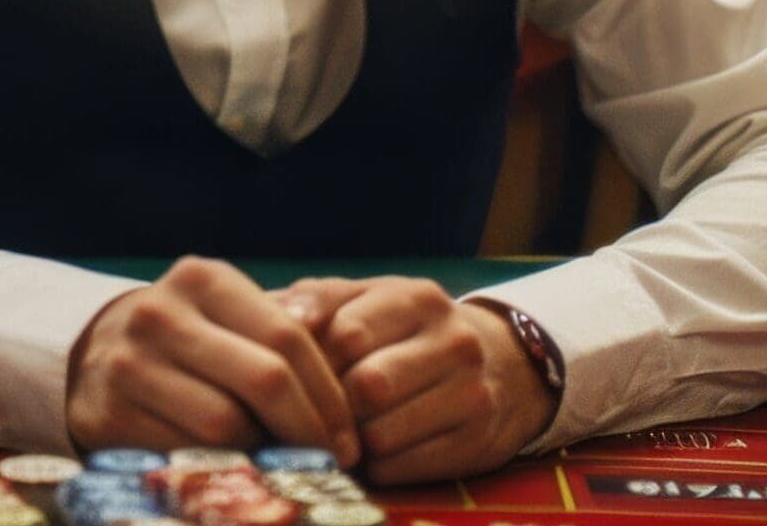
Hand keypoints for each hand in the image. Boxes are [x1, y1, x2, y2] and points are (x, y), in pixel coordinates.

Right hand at [66, 256, 359, 464]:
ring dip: (264, 453)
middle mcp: (161, 313)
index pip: (287, 338)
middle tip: (333, 461)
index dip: (328, 394)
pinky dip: (218, 468)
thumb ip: (282, 320)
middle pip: (264, 380)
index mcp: (202, 279)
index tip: (349, 436)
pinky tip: (233, 467)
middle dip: (309, 430)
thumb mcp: (227, 310)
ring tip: (279, 459)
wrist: (96, 351)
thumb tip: (333, 328)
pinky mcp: (106, 414)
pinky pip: (184, 455)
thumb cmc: (188, 335)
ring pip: (225, 425)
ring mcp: (128, 363)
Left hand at [286, 276, 554, 483]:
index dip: (309, 361)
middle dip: (329, 405)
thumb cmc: (406, 331)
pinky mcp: (477, 442)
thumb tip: (264, 314)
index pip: (346, 333)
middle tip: (309, 411)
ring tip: (338, 431)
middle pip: (366, 387)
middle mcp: (452, 341)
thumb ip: (316, 301)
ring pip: (381, 434)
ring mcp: (471, 393)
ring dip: (348, 441)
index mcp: (416, 298)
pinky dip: (373, 466)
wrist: (502, 364)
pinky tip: (370, 451)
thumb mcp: (368, 299)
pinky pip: (400, 467)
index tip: (289, 374)